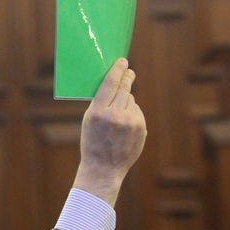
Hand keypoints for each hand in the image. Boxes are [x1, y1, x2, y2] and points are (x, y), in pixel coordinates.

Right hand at [72, 58, 146, 205]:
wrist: (104, 168)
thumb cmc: (92, 142)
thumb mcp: (89, 120)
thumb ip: (100, 102)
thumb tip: (115, 82)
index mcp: (98, 112)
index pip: (110, 84)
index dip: (117, 70)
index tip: (122, 61)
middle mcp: (115, 116)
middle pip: (124, 89)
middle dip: (127, 78)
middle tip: (129, 71)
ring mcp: (130, 122)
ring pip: (130, 100)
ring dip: (126, 101)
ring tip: (117, 116)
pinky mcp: (141, 128)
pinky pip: (136, 112)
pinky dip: (131, 114)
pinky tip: (124, 127)